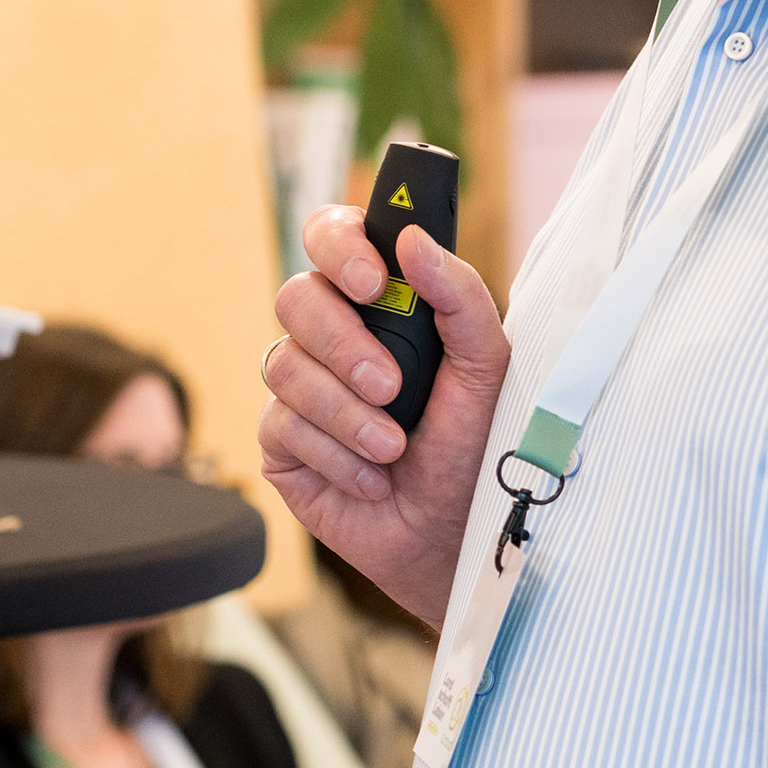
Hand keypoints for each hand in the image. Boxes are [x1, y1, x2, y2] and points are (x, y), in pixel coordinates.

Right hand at [259, 204, 508, 626]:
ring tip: (393, 448)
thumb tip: (412, 239)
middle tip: (390, 385)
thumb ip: (460, 296)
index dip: (339, 246)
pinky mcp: (279, 439)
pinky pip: (282, 425)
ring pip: (285, 365)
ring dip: (348, 414)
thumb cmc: (474, 443)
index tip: (373, 282)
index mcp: (380, 301)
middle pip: (296, 297)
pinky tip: (372, 477)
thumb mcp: (487, 366)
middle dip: (343, 344)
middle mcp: (332, 333)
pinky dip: (337, 455)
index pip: (332, 236)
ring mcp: (300, 385)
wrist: (452, 532)